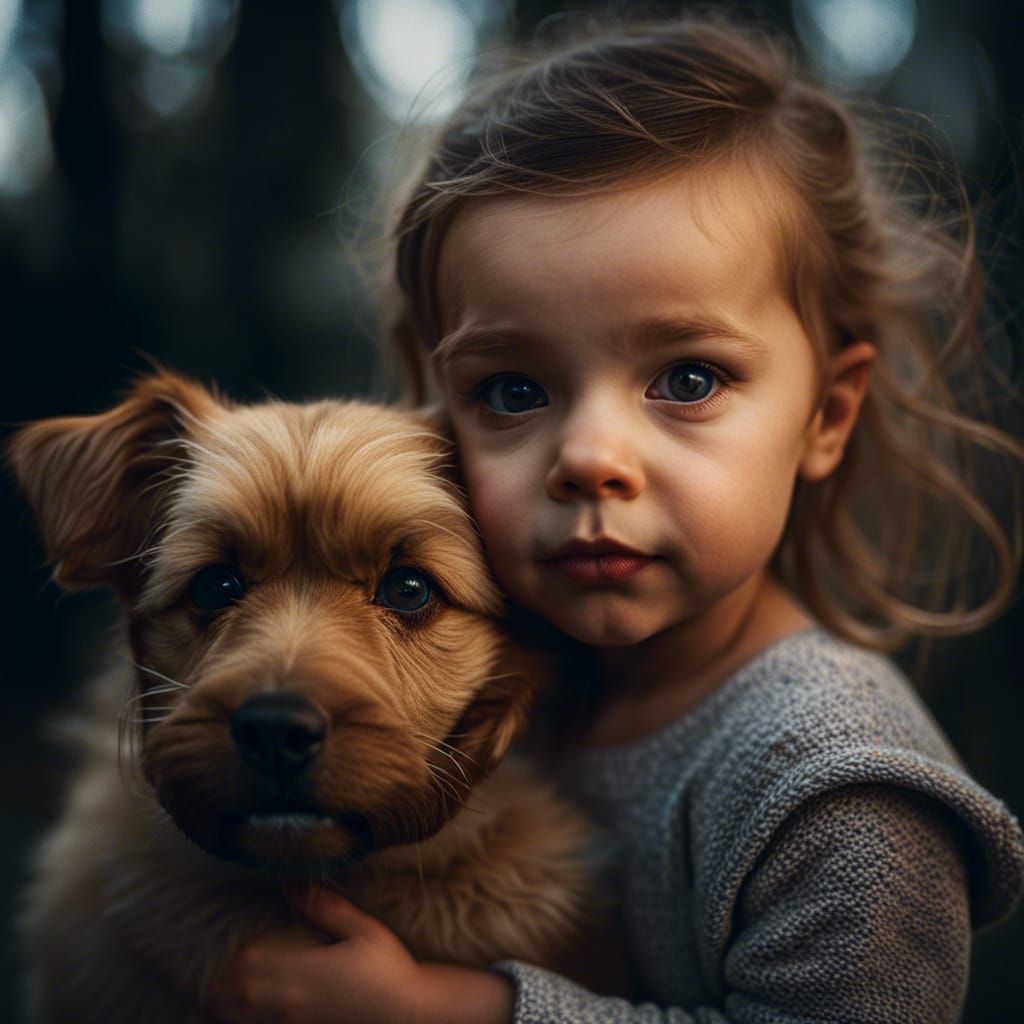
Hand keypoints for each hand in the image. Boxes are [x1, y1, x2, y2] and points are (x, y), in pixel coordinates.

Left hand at [207, 889, 420, 1023]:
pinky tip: (255, 1014)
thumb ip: (326, 908)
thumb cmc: (390, 971)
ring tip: (237, 996)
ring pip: (238, 1019)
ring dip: (230, 1007)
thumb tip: (294, 883)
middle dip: (223, 984)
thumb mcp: (363, 931)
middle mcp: (289, 1004)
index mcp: (303, 972)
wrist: (410, 1018)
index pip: (246, 964)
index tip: (242, 948)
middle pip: (232, 996)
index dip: (234, 956)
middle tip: (230, 972)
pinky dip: (247, 1022)